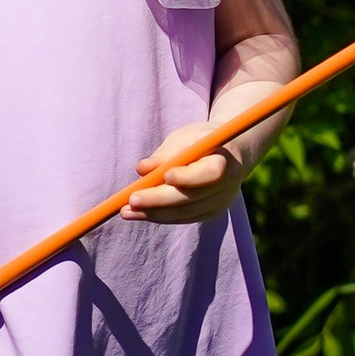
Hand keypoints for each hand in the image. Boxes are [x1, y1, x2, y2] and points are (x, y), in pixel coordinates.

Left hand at [121, 113, 247, 225]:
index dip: (189, 177)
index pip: (210, 174)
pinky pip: (182, 218)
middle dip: (159, 200)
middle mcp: (227, 187)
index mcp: (226, 160)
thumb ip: (165, 153)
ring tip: (126, 211)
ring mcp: (219, 204)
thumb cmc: (201, 140)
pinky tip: (138, 213)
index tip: (165, 176)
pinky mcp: (209, 214)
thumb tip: (142, 169)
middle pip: (192, 198)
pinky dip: (159, 216)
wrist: (229, 154)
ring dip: (153, 213)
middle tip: (132, 200)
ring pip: (184, 213)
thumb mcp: (186, 137)